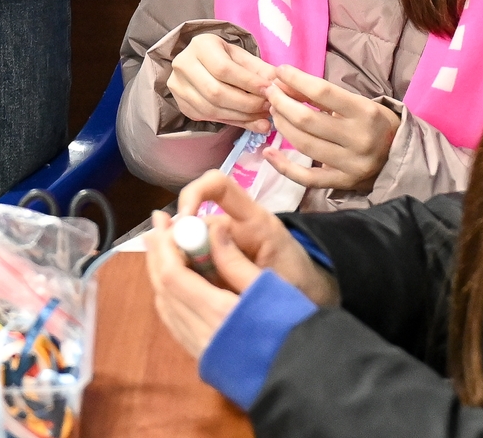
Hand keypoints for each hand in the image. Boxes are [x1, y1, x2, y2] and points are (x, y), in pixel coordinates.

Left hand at [142, 171, 338, 360]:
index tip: (164, 220)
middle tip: (157, 226)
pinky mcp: (202, 357)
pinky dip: (168, 296)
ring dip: (159, 274)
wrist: (299, 376)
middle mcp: (200, 332)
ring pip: (165, 306)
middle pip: (163, 288)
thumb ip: (236, 261)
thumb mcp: (269, 288)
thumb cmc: (290, 327)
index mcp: (217, 312)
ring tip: (162, 248)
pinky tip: (173, 282)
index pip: (173, 275)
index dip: (164, 245)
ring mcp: (199, 348)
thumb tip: (215, 230)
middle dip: (157, 255)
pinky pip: (174, 321)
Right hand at [167, 31, 274, 133]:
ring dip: (242, 117)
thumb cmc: (224, 57)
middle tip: (268, 107)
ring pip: (212, 110)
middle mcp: (183, 65)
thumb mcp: (241, 57)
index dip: (248, 82)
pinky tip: (250, 121)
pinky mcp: (183, 106)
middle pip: (216, 92)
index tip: (269, 90)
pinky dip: (233, 122)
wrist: (198, 63)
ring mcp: (179, 88)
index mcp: (200, 46)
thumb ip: (260, 70)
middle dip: (247, 103)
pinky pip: (210, 119)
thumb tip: (280, 86)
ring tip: (263, 117)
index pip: (224, 69)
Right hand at [180, 170, 338, 304]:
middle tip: (171, 273)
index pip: (218, 185)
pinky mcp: (217, 259)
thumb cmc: (297, 283)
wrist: (311, 297)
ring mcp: (223, 242)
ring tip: (183, 290)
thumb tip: (204, 234)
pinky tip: (189, 293)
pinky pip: (192, 258)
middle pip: (193, 219)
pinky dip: (186, 273)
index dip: (194, 193)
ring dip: (179, 261)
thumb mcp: (272, 276)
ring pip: (188, 242)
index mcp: (253, 220)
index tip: (182, 220)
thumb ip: (238, 262)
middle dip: (176, 242)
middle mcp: (233, 224)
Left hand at [263, 66, 399, 191]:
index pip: (323, 92)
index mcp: (365, 112)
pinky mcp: (341, 183)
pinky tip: (269, 152)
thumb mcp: (356, 102)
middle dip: (281, 103)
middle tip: (270, 92)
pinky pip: (306, 178)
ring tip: (274, 112)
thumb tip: (284, 84)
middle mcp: (359, 139)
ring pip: (303, 145)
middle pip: (307, 120)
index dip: (296, 80)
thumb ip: (322, 96)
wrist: (399, 156)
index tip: (279, 72)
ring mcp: (350, 164)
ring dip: (282, 125)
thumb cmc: (374, 122)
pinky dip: (283, 166)